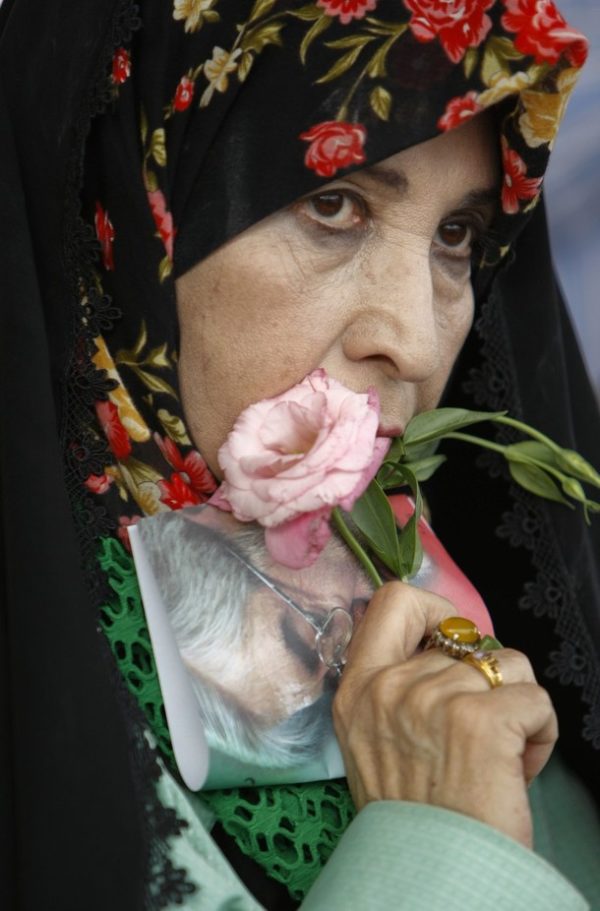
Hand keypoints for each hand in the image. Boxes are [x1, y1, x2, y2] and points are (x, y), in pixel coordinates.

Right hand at [333, 581, 557, 847]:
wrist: (430, 881)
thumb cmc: (412, 819)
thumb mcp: (373, 741)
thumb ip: (394, 689)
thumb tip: (444, 649)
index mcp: (357, 688)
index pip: (393, 601)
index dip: (435, 613)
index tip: (453, 646)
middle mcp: (389, 687)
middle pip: (468, 640)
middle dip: (487, 681)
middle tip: (482, 727)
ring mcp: (433, 698)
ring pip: (510, 666)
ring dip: (516, 709)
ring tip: (500, 756)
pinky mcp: (481, 720)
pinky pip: (536, 699)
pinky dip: (540, 733)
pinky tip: (519, 767)